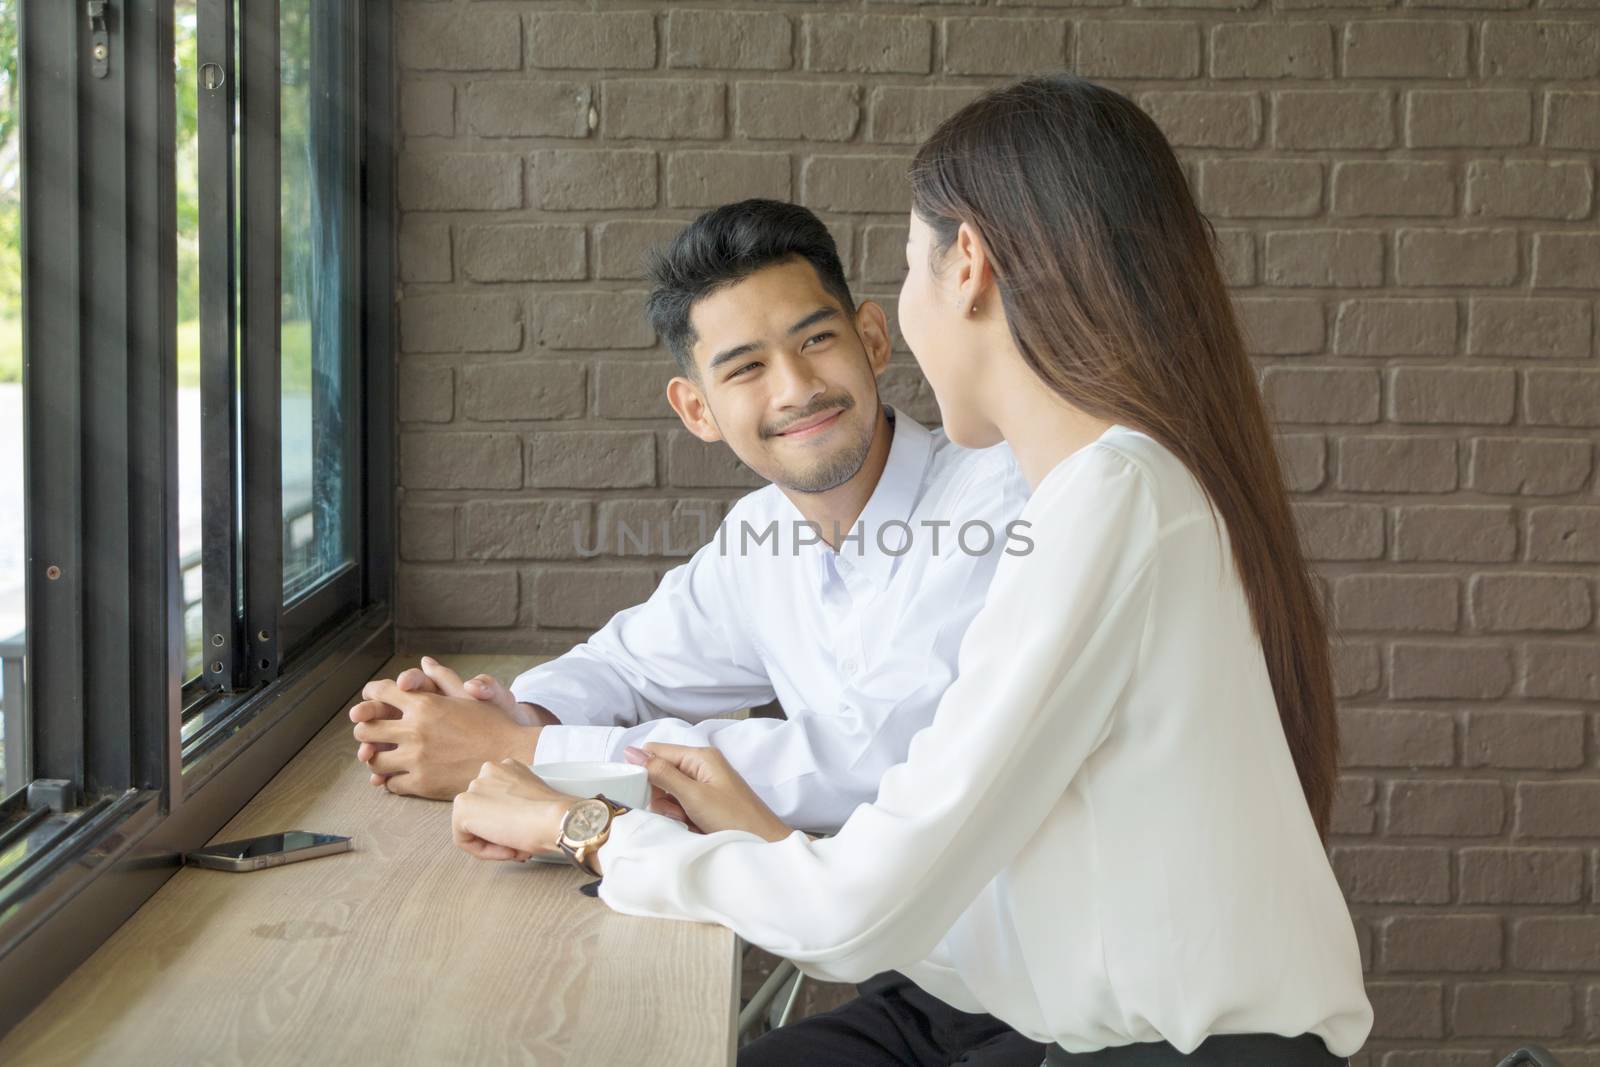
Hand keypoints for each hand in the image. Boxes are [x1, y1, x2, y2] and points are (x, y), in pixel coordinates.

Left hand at [353, 676, 542, 799]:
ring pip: (374, 759)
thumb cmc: (493, 724)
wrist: (512, 756)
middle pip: (367, 728)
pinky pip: (391, 783)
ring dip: (375, 757)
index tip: (370, 700)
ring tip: (382, 756)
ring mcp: (416, 758)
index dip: (371, 695)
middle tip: (372, 732)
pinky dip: (391, 779)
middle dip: (366, 728)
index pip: (380, 693)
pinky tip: (400, 775)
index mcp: (424, 704)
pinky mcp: (421, 783)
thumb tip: (425, 661)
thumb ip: (443, 678)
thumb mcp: (469, 696)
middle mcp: (415, 730)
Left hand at [452, 758, 577, 862]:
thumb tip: (509, 826)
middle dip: (501, 831)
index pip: (497, 800)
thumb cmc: (555, 815)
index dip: (511, 822)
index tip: (524, 834)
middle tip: (521, 845)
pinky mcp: (463, 807)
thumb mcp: (536, 800)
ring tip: (516, 848)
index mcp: (508, 768)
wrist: (556, 820)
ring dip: (494, 842)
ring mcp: (474, 787)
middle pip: (484, 812)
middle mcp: (489, 771)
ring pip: (473, 826)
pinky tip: (507, 848)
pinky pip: (464, 839)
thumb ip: (517, 805)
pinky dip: (483, 851)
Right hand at [625, 743, 791, 842]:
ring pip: (668, 793)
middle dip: (661, 796)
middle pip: (660, 773)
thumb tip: (632, 751)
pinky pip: (680, 805)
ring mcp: (704, 785)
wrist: (765, 843)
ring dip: (671, 810)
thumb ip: (662, 773)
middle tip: (677, 811)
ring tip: (688, 821)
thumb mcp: (693, 795)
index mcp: (699, 756)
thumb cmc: (734, 818)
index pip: (656, 751)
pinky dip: (681, 817)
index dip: (644, 769)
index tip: (639, 791)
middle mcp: (701, 766)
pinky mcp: (705, 802)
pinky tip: (692, 826)